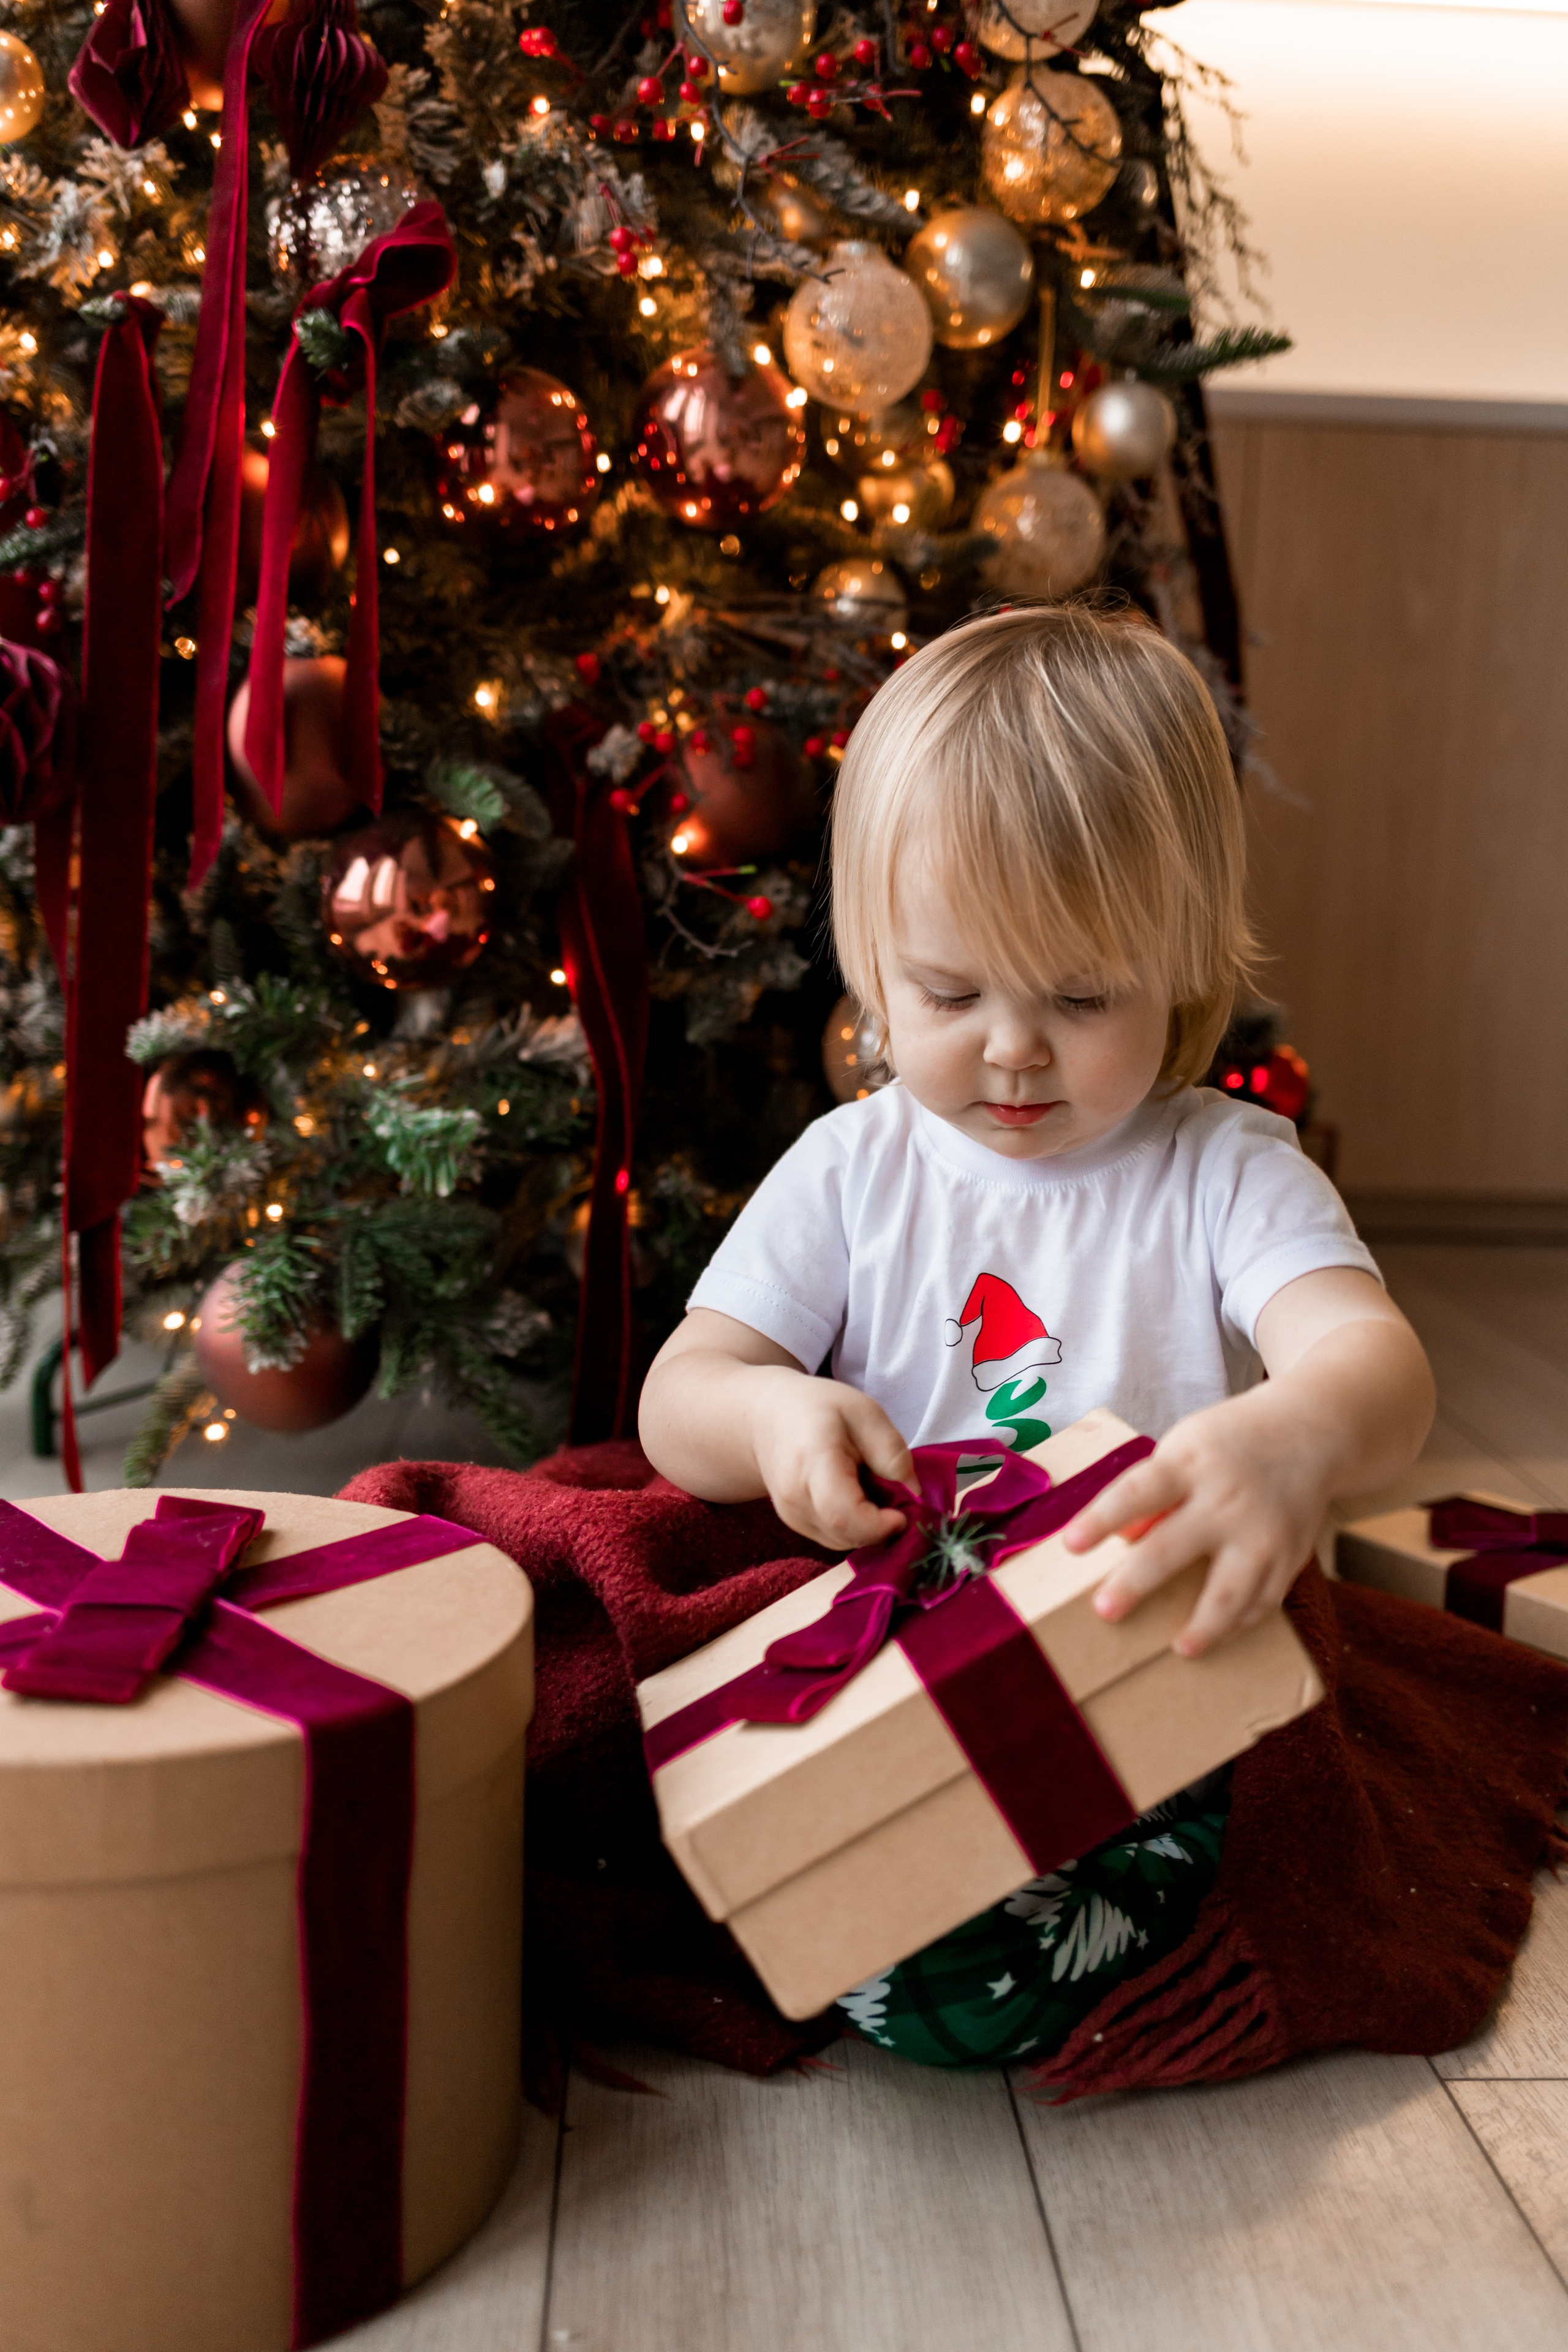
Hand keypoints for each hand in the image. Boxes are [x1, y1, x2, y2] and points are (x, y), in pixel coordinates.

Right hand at [745, 1368, 915, 1553]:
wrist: (767, 1417)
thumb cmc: (818, 1409)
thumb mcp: (864, 1413)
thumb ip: (891, 1452)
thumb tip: (914, 1494)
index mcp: (812, 1463)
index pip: (844, 1515)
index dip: (880, 1525)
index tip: (903, 1512)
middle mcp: (794, 1497)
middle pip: (847, 1534)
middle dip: (881, 1525)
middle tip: (894, 1494)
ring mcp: (791, 1515)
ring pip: (843, 1540)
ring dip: (868, 1526)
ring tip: (870, 1487)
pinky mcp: (795, 1524)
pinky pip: (834, 1537)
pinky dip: (854, 1525)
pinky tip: (854, 1495)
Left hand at [1060, 1390, 1328, 1654]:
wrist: (1308, 1433)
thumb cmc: (1227, 1444)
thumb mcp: (1183, 1448)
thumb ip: (1152, 1494)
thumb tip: (1122, 1540)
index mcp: (1190, 1464)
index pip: (1138, 1492)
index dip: (1102, 1518)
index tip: (1071, 1544)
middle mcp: (1227, 1499)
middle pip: (1174, 1547)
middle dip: (1137, 1582)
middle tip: (1106, 1610)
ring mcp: (1263, 1532)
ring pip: (1231, 1591)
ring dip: (1204, 1625)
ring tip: (1180, 1648)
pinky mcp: (1290, 1557)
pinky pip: (1262, 1601)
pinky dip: (1237, 1623)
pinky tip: (1215, 1635)